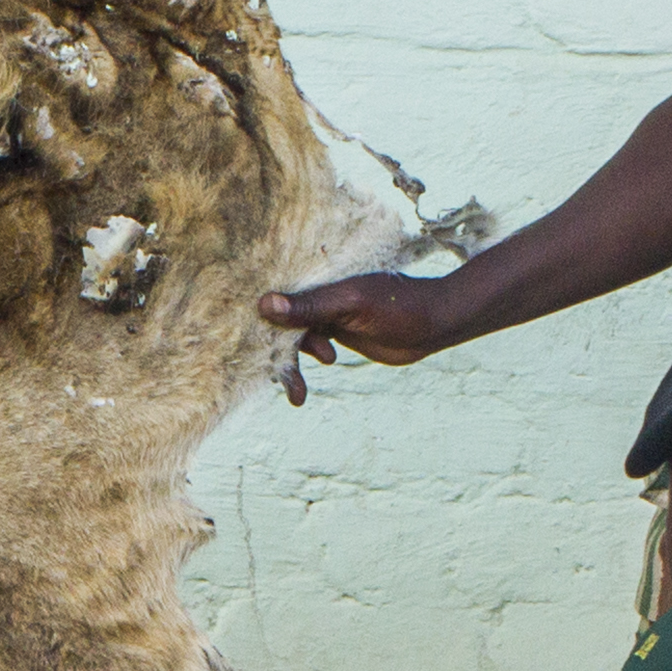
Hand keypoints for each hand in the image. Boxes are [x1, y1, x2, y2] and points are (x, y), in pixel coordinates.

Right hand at [255, 269, 462, 402]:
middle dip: (274, 353)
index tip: (238, 343)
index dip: (256, 315)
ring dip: (291, 369)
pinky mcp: (333, 331)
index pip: (275, 292)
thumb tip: (264, 305)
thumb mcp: (351, 306)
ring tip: (297, 395)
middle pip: (278, 321)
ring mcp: (323, 312)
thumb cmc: (398, 305)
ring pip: (291, 341)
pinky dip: (301, 371)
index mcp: (316, 275)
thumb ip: (310, 307)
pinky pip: (305, 349)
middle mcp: (315, 291)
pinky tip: (300, 395)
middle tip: (280, 381)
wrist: (434, 324)